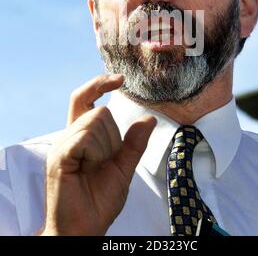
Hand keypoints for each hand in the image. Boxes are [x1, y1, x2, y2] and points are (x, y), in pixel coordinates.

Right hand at [41, 74, 156, 235]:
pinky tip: (88, 169)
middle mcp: (69, 135)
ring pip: (96, 120)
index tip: (120, 79)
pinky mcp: (60, 156)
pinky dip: (97, 153)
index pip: (85, 97)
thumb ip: (134, 143)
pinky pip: (87, 137)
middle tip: (103, 164)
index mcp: (80, 135)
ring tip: (94, 169)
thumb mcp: (123, 168)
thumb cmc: (99, 200)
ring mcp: (62, 145)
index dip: (99, 84)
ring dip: (106, 147)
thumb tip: (148, 118)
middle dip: (113, 138)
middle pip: (100, 111)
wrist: (84, 228)